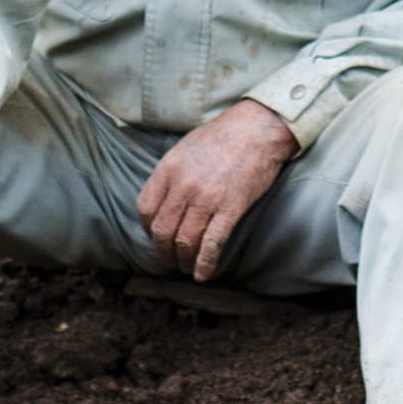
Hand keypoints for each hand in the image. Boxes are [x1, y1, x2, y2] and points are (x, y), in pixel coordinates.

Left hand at [137, 98, 296, 281]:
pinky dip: (204, 263)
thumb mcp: (185, 147)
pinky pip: (212, 243)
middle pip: (162, 230)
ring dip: (182, 260)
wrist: (257, 129)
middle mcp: (183, 185)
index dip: (147, 228)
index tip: (155, 235)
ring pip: (185, 241)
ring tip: (184, 268)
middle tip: (168, 260)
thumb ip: (171, 173)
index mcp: (169, 168)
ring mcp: (207, 198)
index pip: (145, 208)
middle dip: (162, 251)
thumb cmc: (222, 136)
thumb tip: (162, 198)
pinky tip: (202, 274)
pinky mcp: (230, 208)